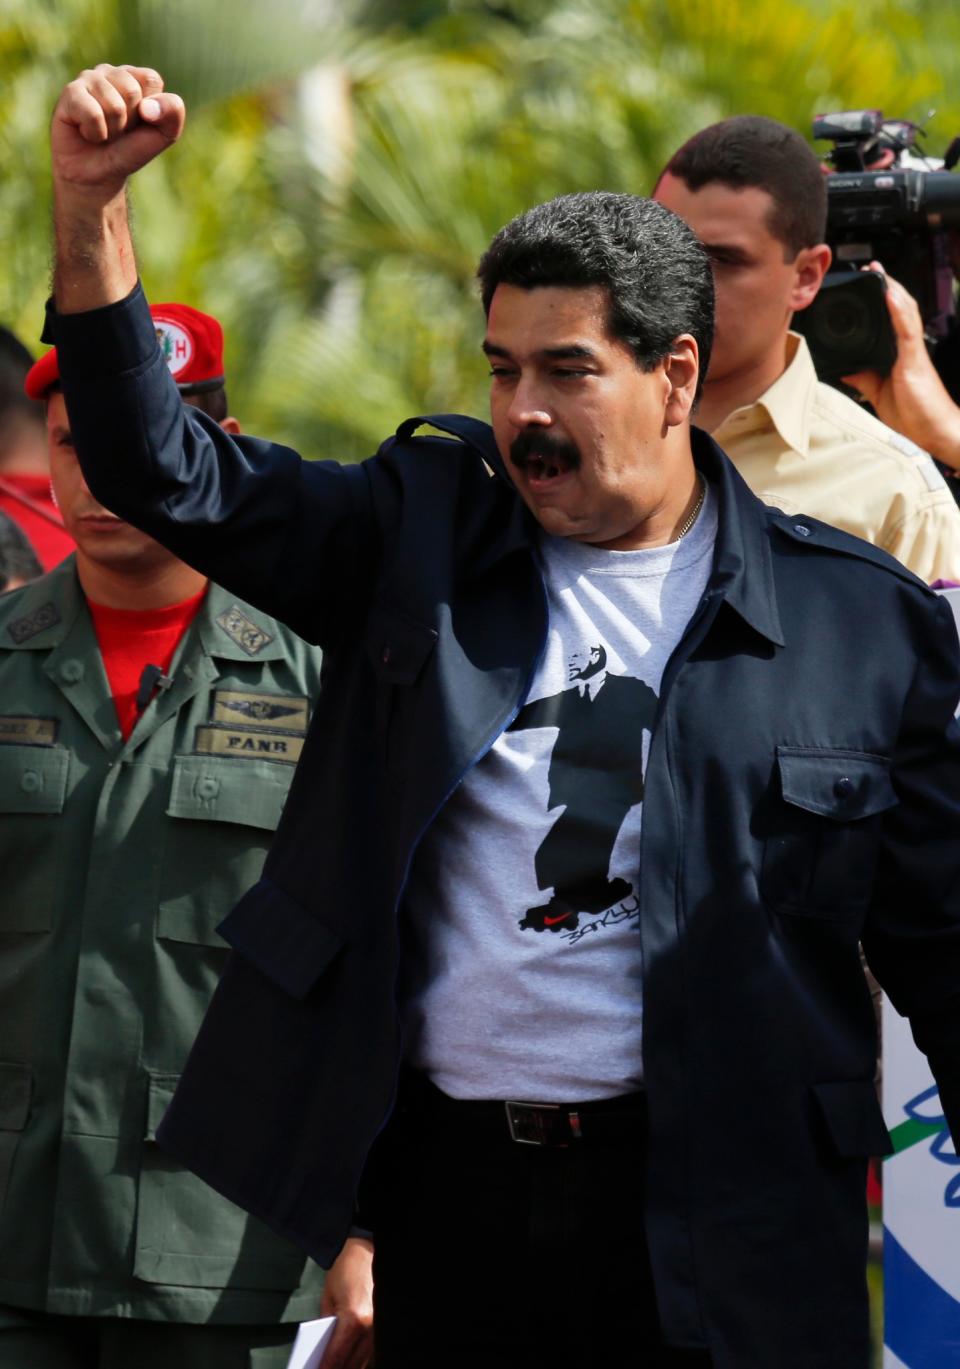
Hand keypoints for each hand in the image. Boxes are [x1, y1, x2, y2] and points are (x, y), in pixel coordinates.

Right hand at [51, 64, 184, 200]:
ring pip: (114, 106)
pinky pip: (93, 114)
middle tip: (119, 131)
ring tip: (104, 133)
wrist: (98, 175)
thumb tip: (148, 107)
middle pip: (132, 92)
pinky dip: (96, 133)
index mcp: (135, 76)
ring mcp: (87, 79)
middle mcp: (110, 72)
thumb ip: (173, 113)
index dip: (149, 110)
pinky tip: (88, 133)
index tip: (139, 123)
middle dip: (129, 122)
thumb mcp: (163, 135)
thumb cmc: (129, 150)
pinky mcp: (70, 93)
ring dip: (113, 130)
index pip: (151, 79)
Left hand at [318, 1236, 373, 1368]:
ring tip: (336, 1366)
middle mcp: (372, 1327)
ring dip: (350, 1366)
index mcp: (354, 1319)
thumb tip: (321, 1355)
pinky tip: (350, 1360)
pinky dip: (361, 1359)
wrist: (364, 1250)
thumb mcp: (326, 1301)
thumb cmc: (343, 1272)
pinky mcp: (385, 1325)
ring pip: (365, 1362)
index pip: (337, 1358)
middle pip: (352, 1365)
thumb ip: (325, 1329)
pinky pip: (372, 1351)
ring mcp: (381, 1327)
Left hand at [842, 263, 959, 470]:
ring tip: (877, 272)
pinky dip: (898, 310)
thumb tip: (844, 368)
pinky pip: (907, 329)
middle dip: (885, 286)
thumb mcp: (879, 393)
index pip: (890, 319)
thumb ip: (864, 378)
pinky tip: (889, 295)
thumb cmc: (913, 414)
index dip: (880, 300)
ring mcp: (913, 351)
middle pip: (899, 309)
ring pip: (905, 312)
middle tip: (870, 269)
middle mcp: (908, 347)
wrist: (932, 434)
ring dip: (891, 290)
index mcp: (900, 353)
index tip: (864, 284)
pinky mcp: (915, 360)